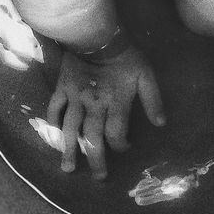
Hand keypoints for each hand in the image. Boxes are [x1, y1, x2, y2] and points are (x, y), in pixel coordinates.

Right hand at [47, 45, 165, 178]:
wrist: (97, 35)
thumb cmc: (126, 56)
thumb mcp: (146, 75)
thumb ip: (153, 100)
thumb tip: (161, 124)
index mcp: (115, 103)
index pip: (116, 133)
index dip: (121, 145)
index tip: (125, 148)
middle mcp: (94, 105)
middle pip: (93, 138)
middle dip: (96, 160)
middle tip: (98, 177)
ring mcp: (75, 98)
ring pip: (70, 129)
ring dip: (70, 150)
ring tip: (69, 168)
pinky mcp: (62, 89)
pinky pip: (54, 110)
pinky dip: (53, 124)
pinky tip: (54, 137)